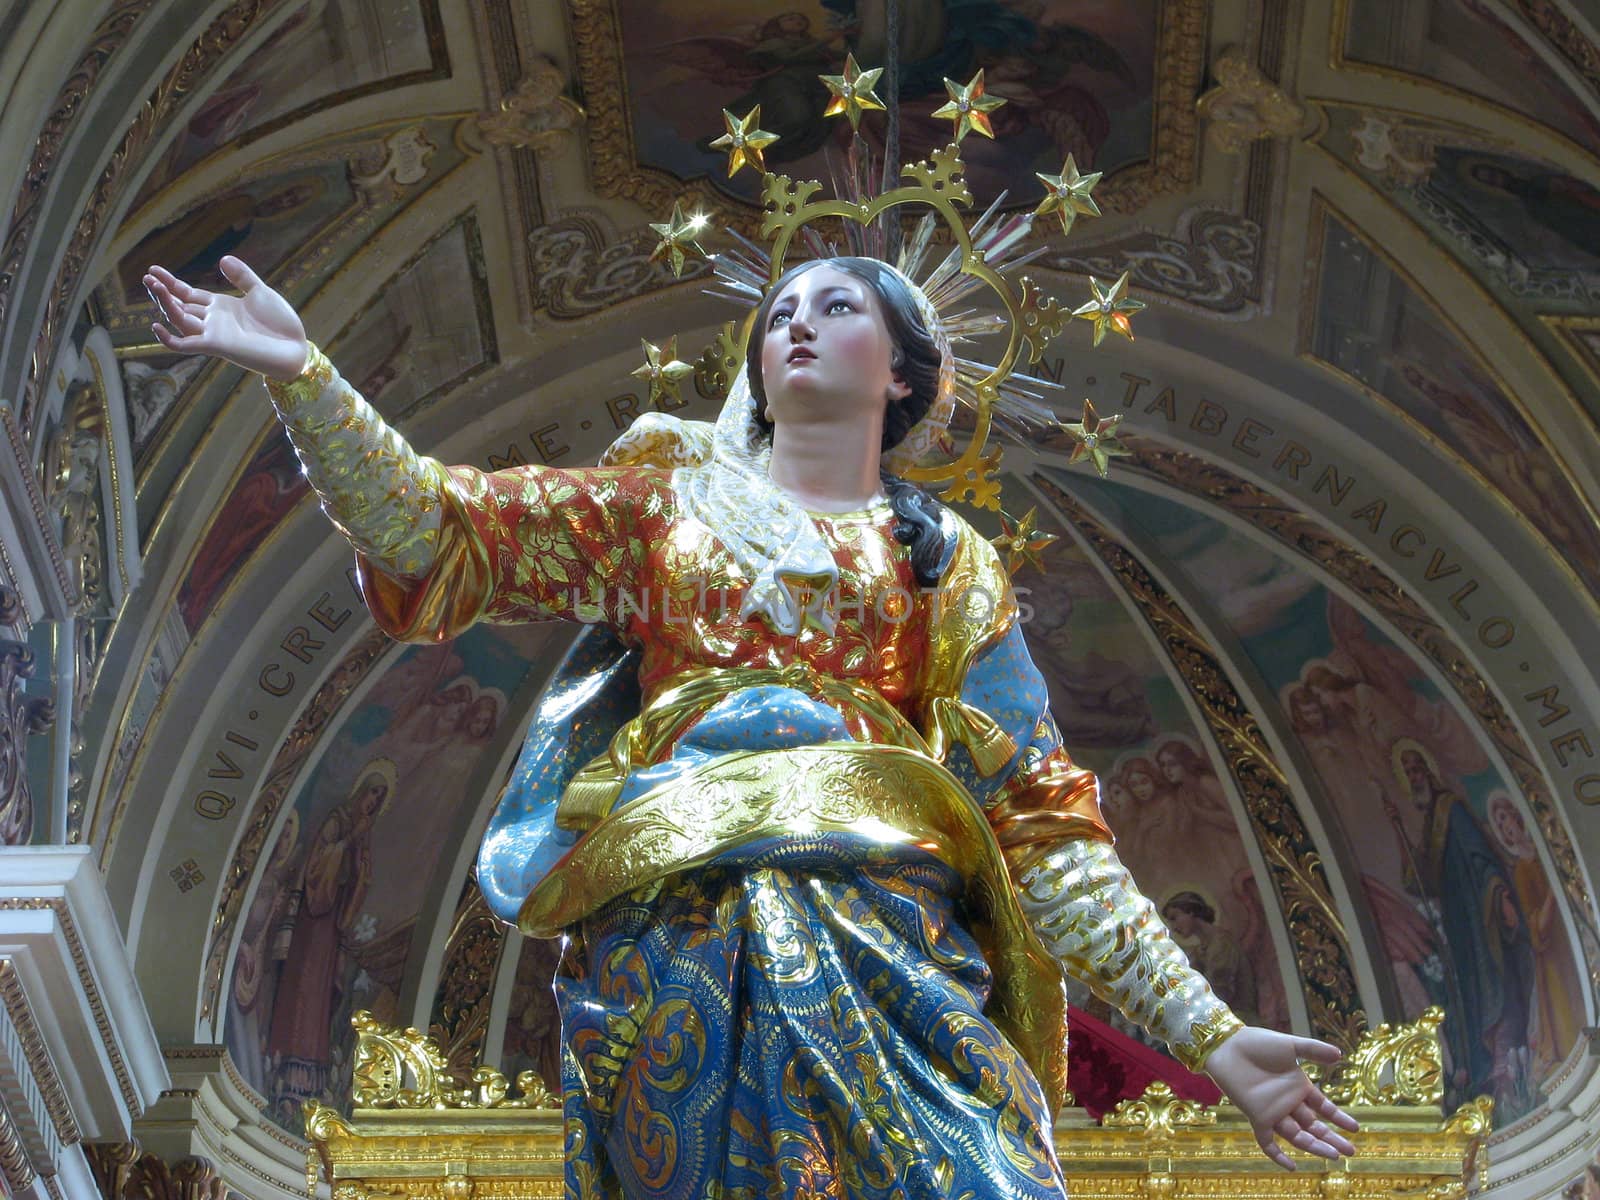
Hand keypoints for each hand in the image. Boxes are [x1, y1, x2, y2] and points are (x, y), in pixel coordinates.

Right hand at [144, 256, 309, 379]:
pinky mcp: (217, 346)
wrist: (295, 347)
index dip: (170, 282)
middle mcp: (212, 320)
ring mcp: (213, 333)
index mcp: (220, 306)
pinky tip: (156, 326)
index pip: (187, 293)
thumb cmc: (280, 323)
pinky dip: (169, 339)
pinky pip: (186, 345)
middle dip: (162, 292)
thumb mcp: (260, 292)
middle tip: (147, 277)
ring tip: (153, 287)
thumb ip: (242, 277)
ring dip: (165, 304)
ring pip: (179, 319)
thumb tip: (222, 259)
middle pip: (179, 305)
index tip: (152, 270)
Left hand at [1204, 1026, 1359, 1169]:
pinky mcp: (1256, 1116)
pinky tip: (1291, 1167)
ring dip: (1315, 1146)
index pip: (1323, 1108)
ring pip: (1297, 1136)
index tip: (1355, 1129)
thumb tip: (1340, 1054)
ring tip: (1334, 1155)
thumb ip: (1313, 1050)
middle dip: (1331, 1138)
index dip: (1338, 1118)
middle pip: (1313, 1126)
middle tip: (1350, 1152)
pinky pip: (1266, 1141)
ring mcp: (1273, 1111)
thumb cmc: (1257, 1043)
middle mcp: (1288, 1102)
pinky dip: (1277, 1155)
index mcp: (1298, 1086)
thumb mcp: (1290, 1045)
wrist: (1228, 1045)